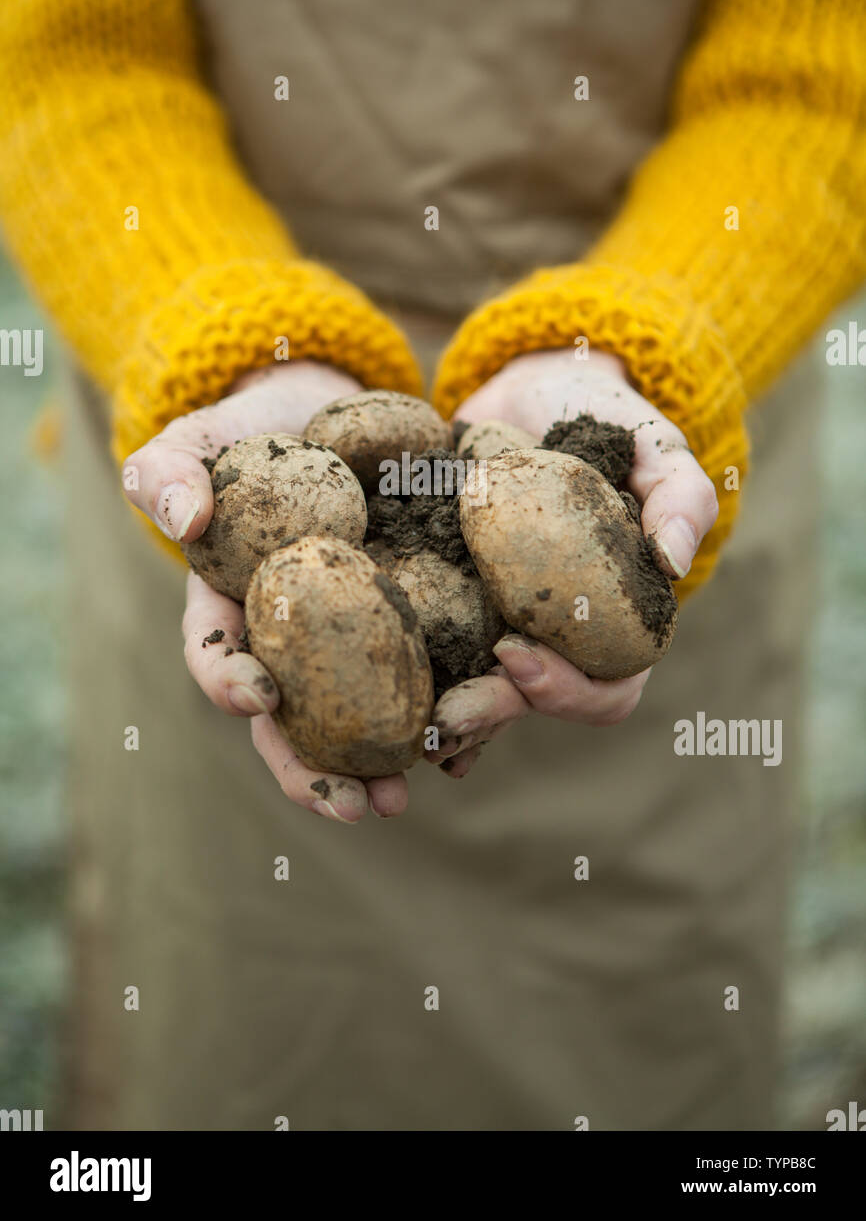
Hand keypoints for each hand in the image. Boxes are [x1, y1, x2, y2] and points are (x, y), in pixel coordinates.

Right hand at [123, 361, 407, 823]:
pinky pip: (431, 675)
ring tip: (411, 793)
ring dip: (388, 761)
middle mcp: (293, 643)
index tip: (257, 695)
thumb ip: (169, 470)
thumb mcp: (201, 439)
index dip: (231, 683)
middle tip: (354, 806)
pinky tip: (472, 742)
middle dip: (320, 769)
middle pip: (297, 720)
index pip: (220, 657)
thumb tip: (184, 518)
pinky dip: (449, 710)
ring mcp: (355, 640)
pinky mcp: (416, 620)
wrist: (331, 416)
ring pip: (364, 716)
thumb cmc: (254, 434)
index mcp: (233, 611)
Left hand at [429, 347, 719, 777]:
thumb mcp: (653, 446)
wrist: (530, 385)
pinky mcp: (440, 597)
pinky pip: (420, 643)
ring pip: (470, 690)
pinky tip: (357, 679)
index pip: (605, 686)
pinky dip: (395, 666)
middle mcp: (551, 638)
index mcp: (612, 625)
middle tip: (448, 713)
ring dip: (437, 713)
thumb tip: (674, 559)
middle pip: (526, 703)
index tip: (518, 654)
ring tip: (403, 724)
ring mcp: (492, 622)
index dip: (567, 689)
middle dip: (488, 714)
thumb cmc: (606, 419)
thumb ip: (680, 496)